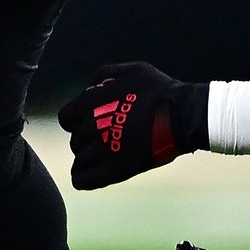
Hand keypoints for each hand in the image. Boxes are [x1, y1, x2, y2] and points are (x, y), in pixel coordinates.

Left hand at [57, 60, 188, 190]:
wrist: (184, 115)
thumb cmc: (160, 91)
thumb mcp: (133, 69)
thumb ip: (105, 73)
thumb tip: (90, 85)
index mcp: (91, 103)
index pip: (66, 118)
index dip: (76, 119)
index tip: (91, 120)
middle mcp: (92, 128)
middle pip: (75, 140)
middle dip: (88, 137)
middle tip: (108, 135)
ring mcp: (103, 151)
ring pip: (79, 159)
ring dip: (90, 156)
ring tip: (109, 152)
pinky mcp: (115, 170)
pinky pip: (83, 180)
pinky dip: (84, 177)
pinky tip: (94, 171)